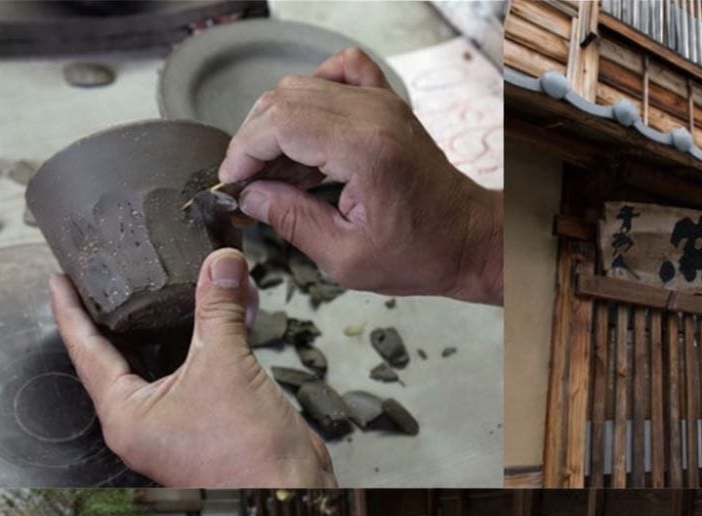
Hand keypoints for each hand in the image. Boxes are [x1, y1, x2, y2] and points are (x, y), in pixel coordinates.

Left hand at [51, 248, 336, 486]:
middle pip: (126, 353)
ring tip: (177, 280)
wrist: (293, 490)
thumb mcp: (227, 367)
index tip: (62, 279)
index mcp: (128, 415)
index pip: (87, 352)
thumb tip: (222, 263)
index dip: (72, 311)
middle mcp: (147, 421)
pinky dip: (213, 338)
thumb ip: (220, 310)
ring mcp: (179, 421)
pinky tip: (228, 309)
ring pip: (169, 359)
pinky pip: (203, 368)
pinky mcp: (212, 418)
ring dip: (180, 320)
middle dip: (128, 311)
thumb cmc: (249, 456)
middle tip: (118, 272)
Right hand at [220, 48, 502, 304]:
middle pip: (285, 99)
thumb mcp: (346, 258)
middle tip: (248, 182)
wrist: (469, 240)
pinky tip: (307, 131)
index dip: (244, 151)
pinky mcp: (389, 105)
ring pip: (304, 86)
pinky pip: (341, 72)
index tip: (232, 182)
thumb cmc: (419, 255)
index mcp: (363, 150)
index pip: (280, 124)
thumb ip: (293, 222)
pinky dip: (313, 93)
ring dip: (278, 124)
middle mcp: (373, 114)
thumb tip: (250, 196)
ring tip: (275, 172)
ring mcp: (383, 103)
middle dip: (254, 139)